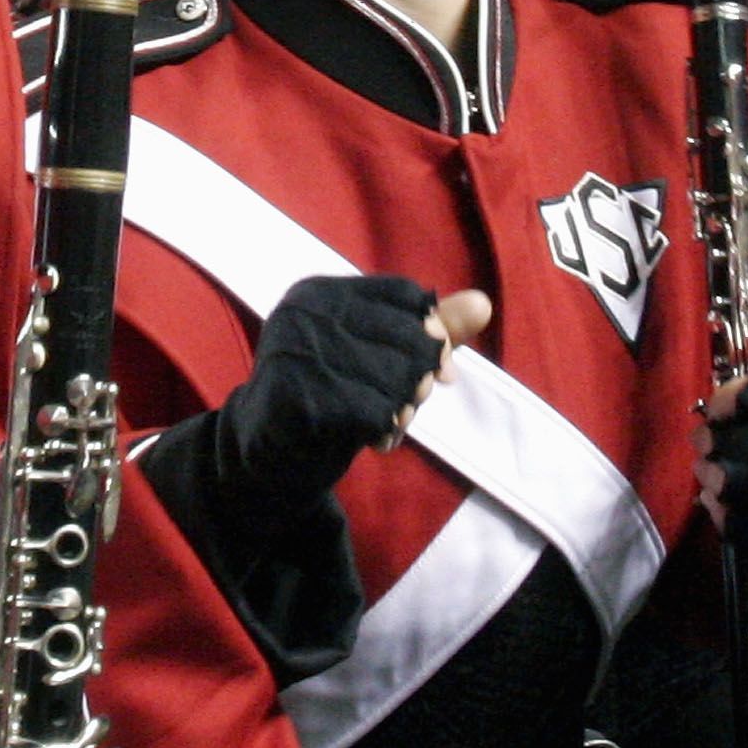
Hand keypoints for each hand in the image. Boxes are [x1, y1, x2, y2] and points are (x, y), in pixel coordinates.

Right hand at [218, 276, 480, 502]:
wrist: (263, 456)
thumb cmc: (326, 396)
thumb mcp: (375, 357)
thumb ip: (426, 332)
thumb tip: (484, 303)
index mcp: (322, 291)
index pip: (406, 298)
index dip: (435, 336)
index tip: (441, 373)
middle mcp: (306, 311)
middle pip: (408, 336)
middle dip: (421, 379)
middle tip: (409, 406)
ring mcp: (298, 351)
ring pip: (395, 375)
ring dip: (404, 408)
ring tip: (390, 422)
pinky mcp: (299, 395)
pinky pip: (374, 409)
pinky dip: (387, 429)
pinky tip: (376, 438)